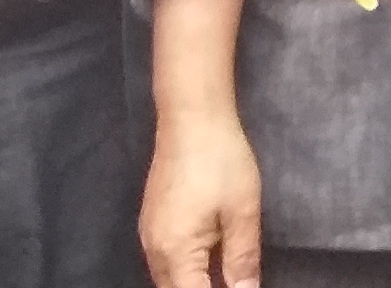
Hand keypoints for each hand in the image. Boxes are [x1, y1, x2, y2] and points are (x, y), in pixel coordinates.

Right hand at [141, 104, 263, 287]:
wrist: (191, 119)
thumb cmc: (220, 162)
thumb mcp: (242, 213)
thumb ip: (242, 260)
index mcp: (175, 252)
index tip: (238, 286)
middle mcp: (153, 250)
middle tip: (234, 280)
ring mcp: (148, 235)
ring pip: (167, 278)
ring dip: (193, 282)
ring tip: (223, 274)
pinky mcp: (151, 222)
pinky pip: (165, 262)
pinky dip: (185, 270)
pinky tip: (207, 263)